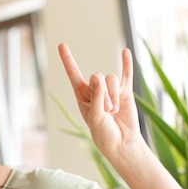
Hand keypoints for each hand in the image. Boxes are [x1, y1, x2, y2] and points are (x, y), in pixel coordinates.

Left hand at [58, 43, 142, 158]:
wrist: (122, 144)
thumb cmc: (104, 134)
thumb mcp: (95, 117)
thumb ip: (96, 97)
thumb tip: (97, 76)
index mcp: (83, 96)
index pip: (74, 74)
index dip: (68, 60)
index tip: (61, 45)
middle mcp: (95, 90)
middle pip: (98, 77)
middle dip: (103, 94)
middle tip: (107, 111)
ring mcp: (111, 90)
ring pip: (111, 79)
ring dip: (113, 95)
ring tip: (115, 111)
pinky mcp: (125, 92)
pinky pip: (126, 74)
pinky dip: (126, 64)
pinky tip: (125, 52)